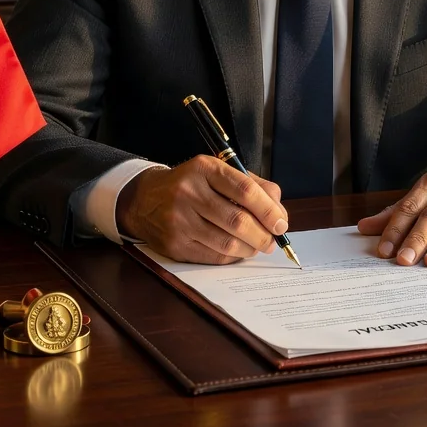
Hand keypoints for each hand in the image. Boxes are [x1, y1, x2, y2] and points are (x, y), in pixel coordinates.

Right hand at [115, 156, 288, 264]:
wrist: (145, 199)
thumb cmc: (192, 185)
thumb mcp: (218, 172)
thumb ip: (253, 186)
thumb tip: (279, 212)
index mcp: (205, 169)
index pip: (245, 190)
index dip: (268, 210)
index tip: (281, 223)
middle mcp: (190, 192)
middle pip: (237, 220)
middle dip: (263, 234)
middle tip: (273, 240)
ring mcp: (180, 220)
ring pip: (227, 243)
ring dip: (250, 248)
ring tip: (259, 246)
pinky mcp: (175, 245)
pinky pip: (213, 256)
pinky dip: (233, 257)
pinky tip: (239, 251)